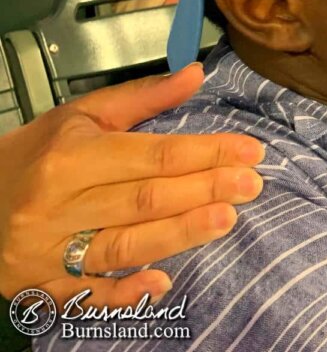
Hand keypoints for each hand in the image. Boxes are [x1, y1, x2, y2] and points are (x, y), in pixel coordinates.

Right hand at [0, 65, 264, 307]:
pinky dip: (124, 292)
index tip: (249, 151)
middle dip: (204, 190)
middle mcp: (58, 205)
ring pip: (125, 245)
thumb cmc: (34, 154)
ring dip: (180, 234)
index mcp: (70, 157)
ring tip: (226, 219)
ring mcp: (47, 251)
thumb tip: (195, 74)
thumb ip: (143, 97)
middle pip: (145, 200)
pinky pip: (87, 294)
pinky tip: (162, 284)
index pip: (153, 156)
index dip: (206, 153)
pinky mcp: (40, 286)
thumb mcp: (81, 116)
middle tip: (251, 184)